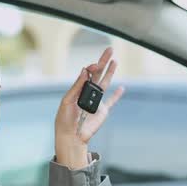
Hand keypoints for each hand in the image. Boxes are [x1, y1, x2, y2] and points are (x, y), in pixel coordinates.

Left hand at [54, 47, 123, 168]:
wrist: (71, 136)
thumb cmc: (65, 119)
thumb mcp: (67, 100)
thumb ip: (77, 86)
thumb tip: (84, 70)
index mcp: (78, 89)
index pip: (87, 73)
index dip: (92, 67)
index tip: (94, 64)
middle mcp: (88, 93)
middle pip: (98, 74)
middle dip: (103, 61)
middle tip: (110, 49)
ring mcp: (96, 102)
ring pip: (105, 83)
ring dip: (110, 72)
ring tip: (115, 60)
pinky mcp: (103, 111)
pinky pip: (112, 101)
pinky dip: (117, 95)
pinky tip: (122, 88)